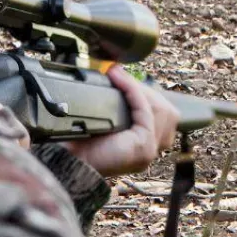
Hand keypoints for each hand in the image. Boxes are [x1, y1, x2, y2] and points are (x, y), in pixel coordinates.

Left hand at [63, 67, 179, 176]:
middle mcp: (152, 148)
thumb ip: (123, 105)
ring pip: (161, 110)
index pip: (164, 114)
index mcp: (145, 143)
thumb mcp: (109, 120)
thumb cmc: (83, 143)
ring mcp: (150, 149)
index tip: (126, 80)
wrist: (69, 160)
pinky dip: (133, 91)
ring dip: (139, 88)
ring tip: (119, 77)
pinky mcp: (144, 147)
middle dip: (146, 90)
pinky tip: (119, 80)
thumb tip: (123, 76)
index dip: (149, 94)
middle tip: (121, 78)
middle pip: (167, 111)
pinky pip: (145, 111)